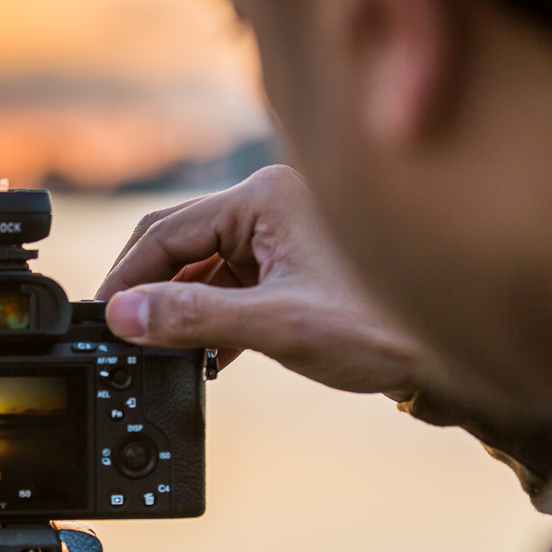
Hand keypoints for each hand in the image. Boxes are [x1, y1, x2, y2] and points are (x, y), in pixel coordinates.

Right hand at [95, 165, 431, 396]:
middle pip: (179, 243)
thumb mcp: (276, 325)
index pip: (166, 231)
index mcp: (263, 197)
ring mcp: (279, 232)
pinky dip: (209, 315)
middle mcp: (268, 203)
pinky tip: (203, 352)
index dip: (126, 278)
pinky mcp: (288, 261)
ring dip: (180, 308)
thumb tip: (125, 316)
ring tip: (161, 350)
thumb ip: (193, 318)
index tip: (102, 320)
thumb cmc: (380, 327)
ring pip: (201, 266)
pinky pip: (228, 282)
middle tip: (120, 335)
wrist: (450, 353)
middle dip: (148, 290)